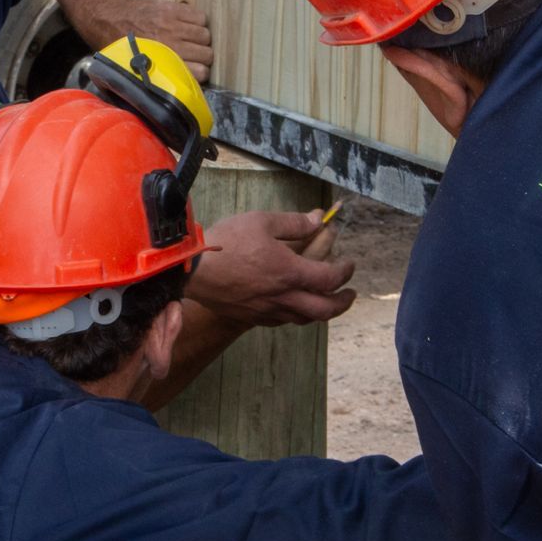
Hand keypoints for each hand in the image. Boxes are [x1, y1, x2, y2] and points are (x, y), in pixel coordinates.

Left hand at [76, 0, 212, 82]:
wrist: (109, 16)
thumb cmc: (120, 46)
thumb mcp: (135, 70)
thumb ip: (157, 80)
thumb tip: (177, 92)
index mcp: (161, 63)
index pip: (201, 72)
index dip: (200, 73)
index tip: (195, 71)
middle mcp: (170, 44)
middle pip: (207, 54)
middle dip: (203, 57)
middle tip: (194, 56)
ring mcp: (172, 25)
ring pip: (205, 35)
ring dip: (201, 39)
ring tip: (192, 40)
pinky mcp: (172, 8)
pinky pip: (200, 16)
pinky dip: (199, 21)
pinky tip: (189, 25)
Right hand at [187, 210, 356, 326]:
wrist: (191, 270)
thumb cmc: (226, 242)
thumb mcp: (262, 221)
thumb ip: (294, 222)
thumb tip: (318, 219)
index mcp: (290, 272)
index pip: (330, 277)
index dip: (345, 271)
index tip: (349, 264)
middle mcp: (283, 296)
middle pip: (324, 309)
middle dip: (343, 303)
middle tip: (350, 294)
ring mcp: (266, 310)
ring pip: (304, 319)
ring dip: (321, 311)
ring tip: (326, 302)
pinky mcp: (251, 317)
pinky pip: (282, 321)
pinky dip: (296, 315)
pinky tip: (293, 306)